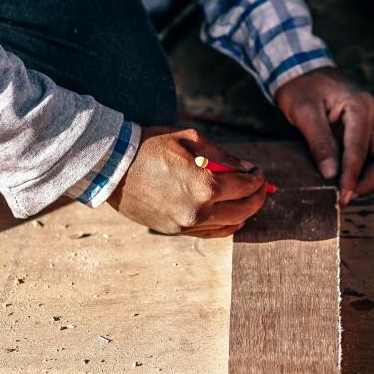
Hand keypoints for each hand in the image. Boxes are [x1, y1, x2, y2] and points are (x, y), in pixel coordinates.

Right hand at [106, 127, 269, 236]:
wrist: (112, 166)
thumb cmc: (150, 146)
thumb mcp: (190, 139)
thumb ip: (222, 155)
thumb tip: (246, 168)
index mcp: (205, 185)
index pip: (245, 186)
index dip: (258, 178)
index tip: (259, 172)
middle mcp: (198, 210)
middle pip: (243, 210)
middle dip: (257, 197)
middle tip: (261, 187)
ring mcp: (185, 224)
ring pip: (228, 225)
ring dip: (243, 212)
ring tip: (248, 200)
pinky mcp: (174, 231)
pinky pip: (208, 233)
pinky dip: (225, 226)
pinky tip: (232, 218)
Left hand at [274, 67, 373, 204]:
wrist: (301, 69)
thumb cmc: (301, 87)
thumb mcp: (304, 112)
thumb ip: (319, 142)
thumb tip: (330, 173)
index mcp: (360, 106)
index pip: (360, 149)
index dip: (352, 176)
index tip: (343, 195)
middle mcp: (373, 114)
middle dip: (370, 180)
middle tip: (348, 197)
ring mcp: (371, 121)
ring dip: (368, 177)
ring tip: (346, 191)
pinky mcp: (364, 128)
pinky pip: (371, 153)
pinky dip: (362, 169)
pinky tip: (345, 179)